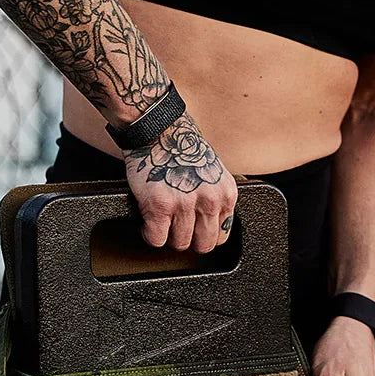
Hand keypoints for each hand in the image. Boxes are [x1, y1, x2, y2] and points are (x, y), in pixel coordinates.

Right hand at [124, 112, 237, 252]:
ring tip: (161, 219)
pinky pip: (156, 239)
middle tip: (175, 226)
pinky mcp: (159, 206)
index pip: (222, 236)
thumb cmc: (182, 150)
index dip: (204, 234)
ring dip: (167, 235)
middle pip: (202, 245)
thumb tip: (211, 227)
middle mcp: (210, 200)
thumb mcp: (214, 174)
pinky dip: (149, 233)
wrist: (158, 130)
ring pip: (178, 244)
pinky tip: (148, 219)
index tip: (193, 229)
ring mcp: (184, 204)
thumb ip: (217, 200)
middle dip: (187, 239)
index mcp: (226, 194)